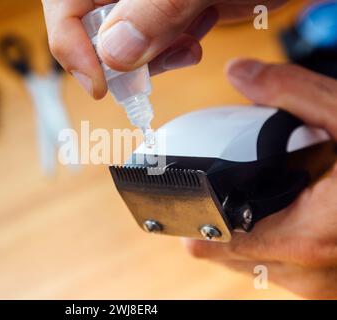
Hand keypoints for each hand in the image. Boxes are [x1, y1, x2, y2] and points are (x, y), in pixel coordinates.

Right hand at [41, 0, 286, 98]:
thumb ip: (155, 8)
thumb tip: (113, 53)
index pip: (64, 5)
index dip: (71, 46)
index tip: (99, 84)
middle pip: (90, 30)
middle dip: (119, 57)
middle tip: (148, 64)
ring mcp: (144, 2)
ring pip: (121, 45)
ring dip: (152, 57)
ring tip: (184, 41)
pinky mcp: (167, 13)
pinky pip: (151, 45)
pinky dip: (171, 53)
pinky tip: (194, 37)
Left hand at [184, 59, 336, 298]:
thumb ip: (290, 93)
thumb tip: (240, 73)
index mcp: (308, 236)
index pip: (213, 245)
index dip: (192, 220)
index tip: (183, 199)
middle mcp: (311, 274)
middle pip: (228, 255)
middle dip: (223, 221)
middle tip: (230, 188)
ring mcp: (323, 288)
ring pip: (256, 265)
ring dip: (251, 232)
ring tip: (267, 196)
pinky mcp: (332, 288)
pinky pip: (284, 269)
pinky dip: (279, 242)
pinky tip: (294, 211)